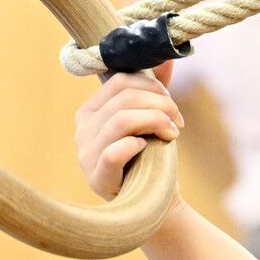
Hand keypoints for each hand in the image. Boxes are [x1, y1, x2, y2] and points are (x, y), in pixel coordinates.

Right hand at [75, 72, 184, 200]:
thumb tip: (168, 56)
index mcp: (91, 111)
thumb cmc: (150, 159)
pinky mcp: (97, 177)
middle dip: (161, 104)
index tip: (172, 103)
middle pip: (124, 98)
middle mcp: (82, 130)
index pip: (120, 81)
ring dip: (156, 122)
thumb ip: (154, 90)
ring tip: (173, 134)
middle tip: (177, 121)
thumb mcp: (150, 121)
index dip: (152, 86)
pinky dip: (136, 145)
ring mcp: (86, 154)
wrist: (152, 203)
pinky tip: (149, 148)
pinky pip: (114, 152)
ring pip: (122, 120)